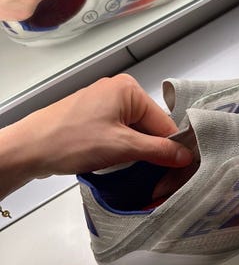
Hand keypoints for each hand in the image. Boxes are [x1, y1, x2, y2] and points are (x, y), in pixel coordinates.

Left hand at [0, 74, 192, 198]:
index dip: (171, 146)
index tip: (179, 168)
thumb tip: (185, 155)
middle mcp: (118, 91)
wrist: (26, 149)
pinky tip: (120, 162)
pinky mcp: (94, 117)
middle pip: (150, 126)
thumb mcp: (122, 146)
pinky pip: (120, 132)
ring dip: (138, 151)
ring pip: (135, 131)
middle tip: (158, 175)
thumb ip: (158, 150)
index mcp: (128, 89)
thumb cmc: (69, 140)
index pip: (163, 121)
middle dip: (153, 150)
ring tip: (135, 169)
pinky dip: (124, 148)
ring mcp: (104, 104)